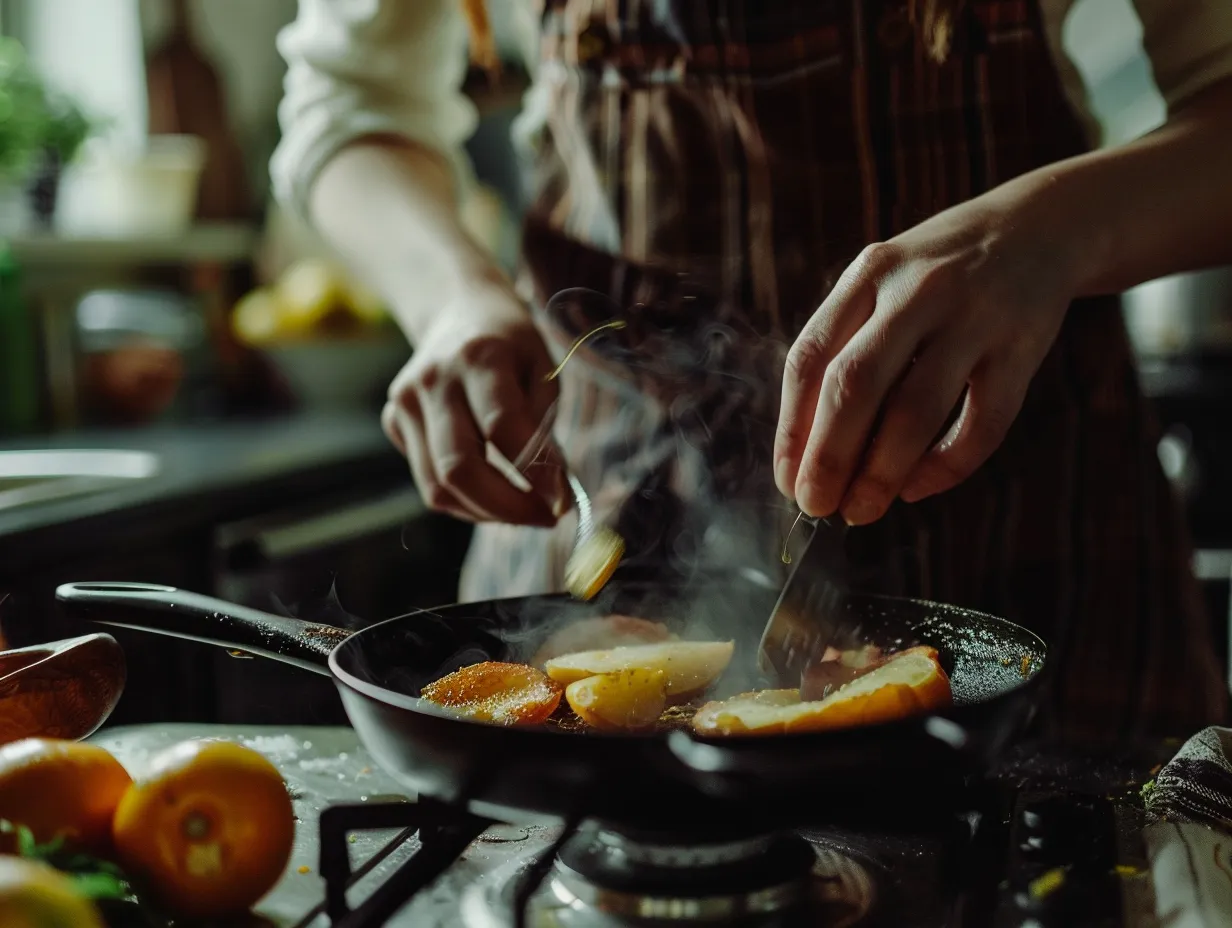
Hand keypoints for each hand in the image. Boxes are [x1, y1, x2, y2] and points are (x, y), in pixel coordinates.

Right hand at [382, 284, 568, 525]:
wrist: (456, 308)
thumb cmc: (511, 344)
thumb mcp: (542, 369)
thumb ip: (543, 428)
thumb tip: (551, 493)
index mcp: (479, 357)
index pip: (502, 427)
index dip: (535, 473)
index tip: (562, 501)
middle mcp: (434, 380)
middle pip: (460, 468)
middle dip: (506, 508)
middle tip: (544, 518)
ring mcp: (406, 402)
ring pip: (438, 487)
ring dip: (486, 513)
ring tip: (522, 510)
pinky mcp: (395, 421)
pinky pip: (429, 482)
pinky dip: (465, 500)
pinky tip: (493, 492)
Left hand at [775, 196, 1078, 523]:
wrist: (1038, 226)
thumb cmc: (936, 278)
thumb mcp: (882, 286)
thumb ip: (846, 350)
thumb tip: (808, 453)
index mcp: (868, 275)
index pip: (810, 358)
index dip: (792, 428)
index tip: (787, 481)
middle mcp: (916, 291)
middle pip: (855, 384)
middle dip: (829, 457)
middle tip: (817, 506)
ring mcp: (974, 316)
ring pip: (915, 408)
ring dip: (881, 471)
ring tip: (861, 510)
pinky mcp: (1023, 346)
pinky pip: (982, 422)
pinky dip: (946, 465)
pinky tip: (917, 487)